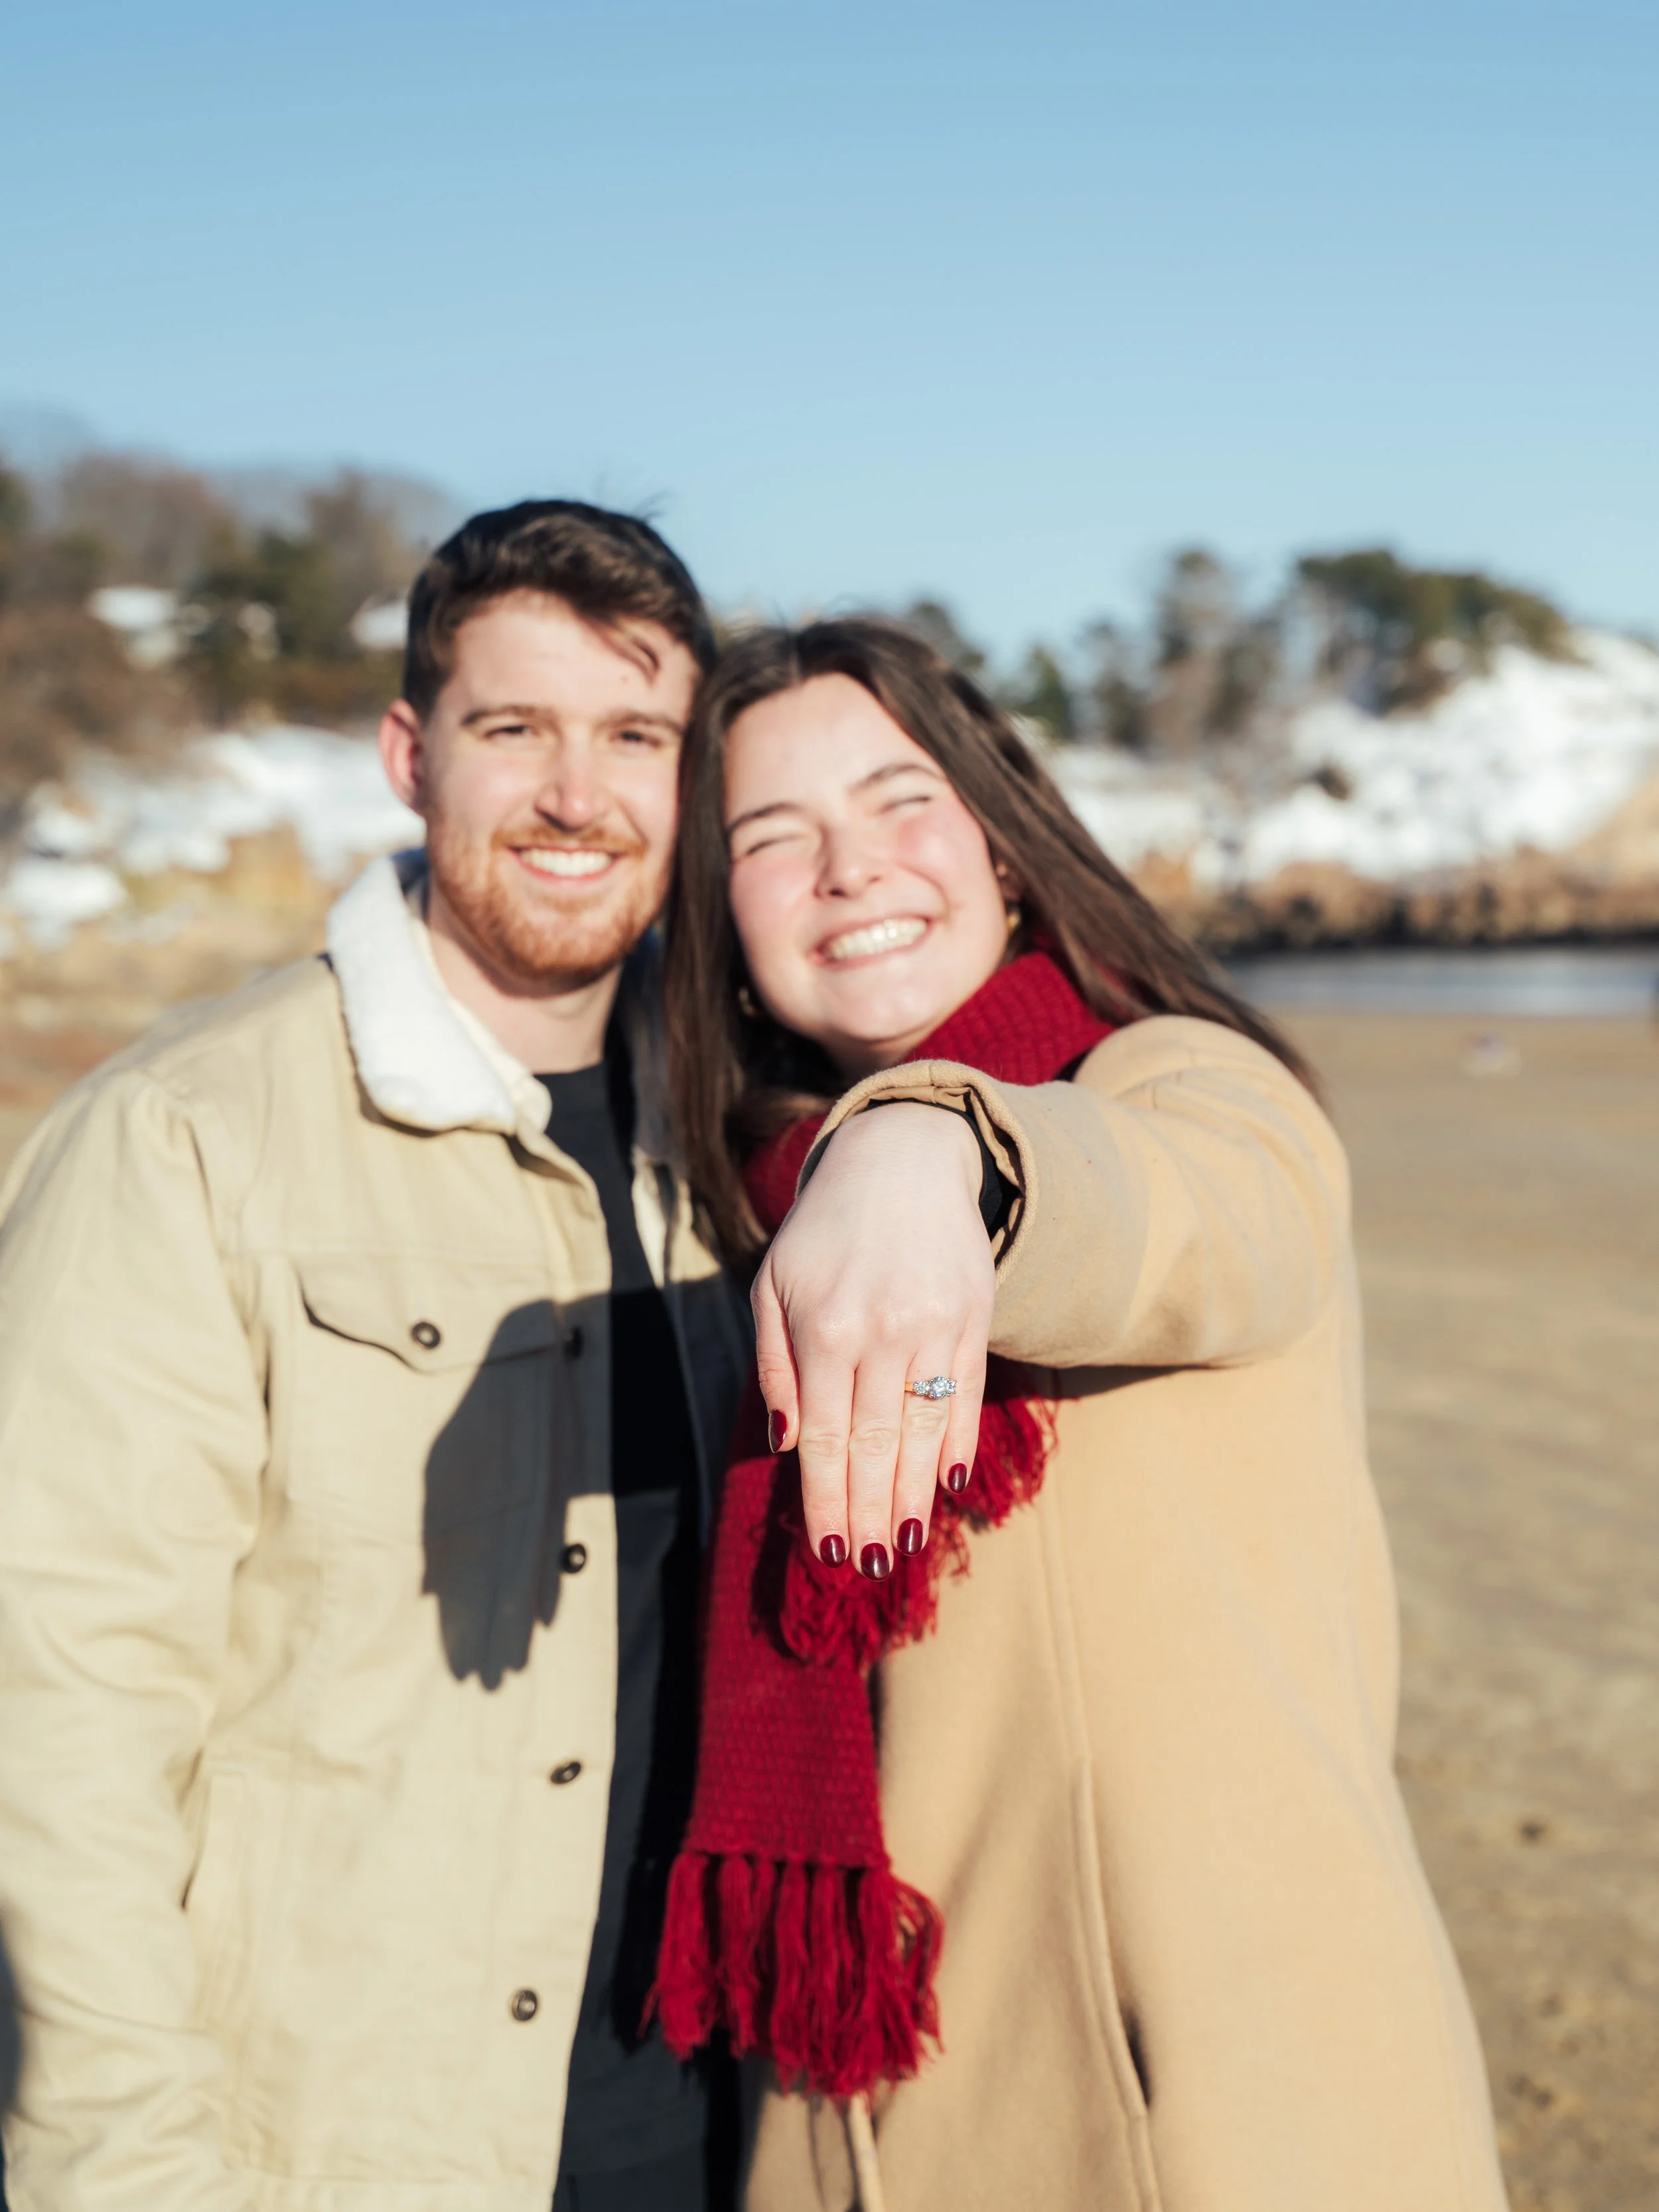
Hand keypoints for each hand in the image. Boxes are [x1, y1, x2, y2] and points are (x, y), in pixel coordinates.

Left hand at [752, 1103, 993, 1575]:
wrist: (902, 1160)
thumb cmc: (823, 1233)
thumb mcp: (773, 1286)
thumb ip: (777, 1366)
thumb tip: (786, 1445)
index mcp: (824, 1328)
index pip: (823, 1437)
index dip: (826, 1499)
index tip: (830, 1550)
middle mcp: (882, 1331)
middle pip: (875, 1445)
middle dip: (869, 1512)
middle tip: (870, 1567)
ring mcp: (934, 1326)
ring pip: (924, 1430)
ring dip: (914, 1496)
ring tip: (905, 1545)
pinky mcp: (974, 1317)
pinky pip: (966, 1394)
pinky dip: (957, 1444)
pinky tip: (949, 1487)